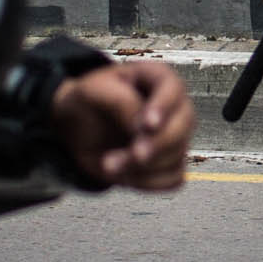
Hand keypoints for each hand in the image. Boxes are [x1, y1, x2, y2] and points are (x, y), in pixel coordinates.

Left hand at [50, 59, 192, 190]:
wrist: (78, 128)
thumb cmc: (88, 102)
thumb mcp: (93, 92)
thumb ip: (121, 103)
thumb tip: (144, 129)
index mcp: (157, 78)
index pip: (173, 89)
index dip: (164, 107)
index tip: (148, 125)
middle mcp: (173, 106)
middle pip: (183, 125)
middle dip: (158, 144)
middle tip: (133, 155)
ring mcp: (174, 136)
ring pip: (177, 155)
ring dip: (143, 167)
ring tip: (108, 164)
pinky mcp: (169, 162)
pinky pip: (173, 179)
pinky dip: (148, 182)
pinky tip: (124, 175)